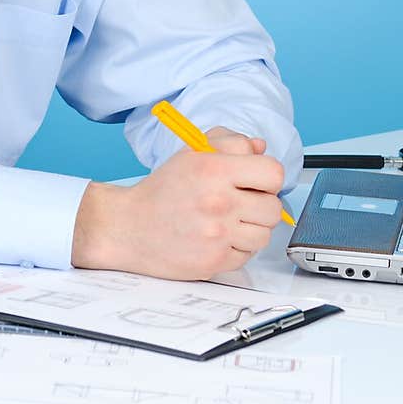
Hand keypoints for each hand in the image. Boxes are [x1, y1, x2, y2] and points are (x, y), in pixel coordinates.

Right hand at [71, 133, 285, 278]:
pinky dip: (236, 248)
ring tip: (227, 222)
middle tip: (240, 203)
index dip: (267, 177)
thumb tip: (260, 147)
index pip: (273, 173)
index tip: (256, 181)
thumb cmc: (162, 190)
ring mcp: (218, 234)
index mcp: (214, 169)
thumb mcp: (191, 153)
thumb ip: (228, 142)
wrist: (130, 227)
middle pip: (274, 208)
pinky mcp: (216, 261)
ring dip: (250, 229)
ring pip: (265, 235)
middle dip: (260, 205)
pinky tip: (217, 238)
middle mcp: (218, 201)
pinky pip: (248, 255)